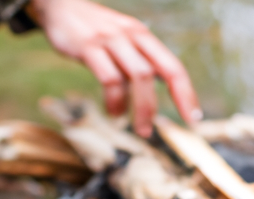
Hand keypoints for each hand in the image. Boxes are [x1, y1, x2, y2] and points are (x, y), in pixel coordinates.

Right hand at [29, 0, 201, 136]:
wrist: (60, 5)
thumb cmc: (97, 31)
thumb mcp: (125, 42)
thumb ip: (143, 61)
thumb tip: (166, 84)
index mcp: (144, 38)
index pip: (173, 67)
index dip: (186, 94)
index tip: (193, 119)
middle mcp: (132, 37)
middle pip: (159, 72)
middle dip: (165, 105)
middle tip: (160, 131)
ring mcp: (111, 41)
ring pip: (138, 76)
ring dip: (142, 108)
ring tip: (141, 130)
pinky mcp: (89, 47)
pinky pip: (109, 78)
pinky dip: (115, 101)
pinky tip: (115, 115)